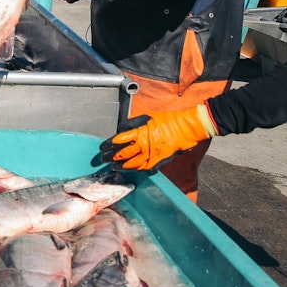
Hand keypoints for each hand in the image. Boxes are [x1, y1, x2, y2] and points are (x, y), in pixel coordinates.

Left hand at [99, 105, 218, 170]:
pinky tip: (128, 169)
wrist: (184, 129)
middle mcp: (143, 146)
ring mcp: (151, 155)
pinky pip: (143, 168)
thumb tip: (121, 129)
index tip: (103, 146)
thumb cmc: (166, 120)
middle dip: (110, 157)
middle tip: (103, 158)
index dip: (109, 144)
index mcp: (139, 133)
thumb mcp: (146, 116)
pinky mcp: (158, 162)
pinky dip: (134, 169)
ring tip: (113, 166)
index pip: (118, 140)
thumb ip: (132, 124)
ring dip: (120, 166)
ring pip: (131, 164)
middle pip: (122, 154)